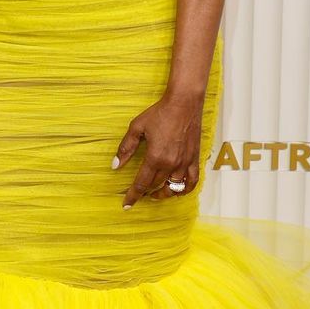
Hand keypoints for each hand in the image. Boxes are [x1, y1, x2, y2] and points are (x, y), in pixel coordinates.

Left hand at [113, 92, 203, 207]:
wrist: (183, 103)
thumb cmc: (160, 113)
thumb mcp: (137, 128)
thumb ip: (126, 148)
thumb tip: (115, 165)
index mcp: (155, 157)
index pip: (141, 183)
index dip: (133, 195)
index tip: (127, 204)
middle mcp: (171, 163)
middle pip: (156, 186)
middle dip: (146, 193)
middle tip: (138, 194)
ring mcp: (184, 163)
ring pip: (173, 187)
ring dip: (163, 194)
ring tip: (155, 194)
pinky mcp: (194, 159)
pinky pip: (192, 181)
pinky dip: (184, 189)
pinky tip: (177, 190)